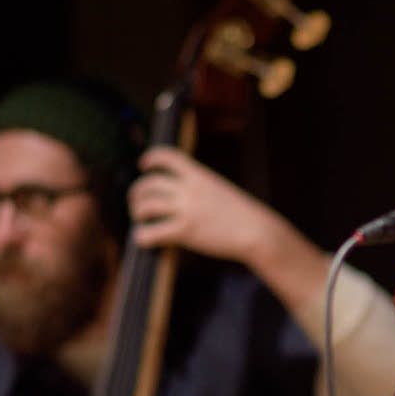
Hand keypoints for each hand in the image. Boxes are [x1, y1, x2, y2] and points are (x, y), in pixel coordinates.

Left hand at [129, 146, 286, 265]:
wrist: (258, 231)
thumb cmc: (241, 215)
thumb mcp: (220, 191)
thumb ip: (199, 189)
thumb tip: (178, 196)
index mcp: (199, 175)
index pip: (168, 156)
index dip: (152, 157)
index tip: (143, 164)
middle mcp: (190, 189)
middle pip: (149, 183)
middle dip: (137, 192)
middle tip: (136, 202)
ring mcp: (187, 209)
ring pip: (146, 206)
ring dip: (137, 212)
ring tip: (140, 220)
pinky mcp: (185, 231)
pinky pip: (152, 232)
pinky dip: (142, 236)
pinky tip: (143, 239)